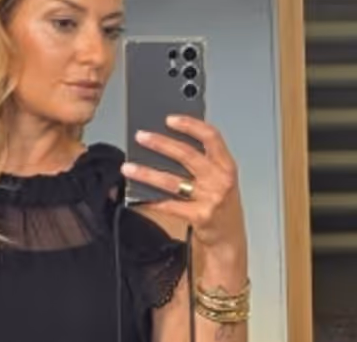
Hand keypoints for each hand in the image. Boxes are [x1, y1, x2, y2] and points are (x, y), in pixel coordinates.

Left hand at [120, 115, 245, 250]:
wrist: (228, 237)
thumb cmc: (220, 203)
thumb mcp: (219, 178)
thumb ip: (201, 160)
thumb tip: (165, 142)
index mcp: (226, 165)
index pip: (211, 137)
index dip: (190, 125)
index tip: (170, 119)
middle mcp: (220, 179)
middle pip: (187, 155)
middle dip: (160, 143)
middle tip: (141, 137)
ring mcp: (211, 198)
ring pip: (172, 181)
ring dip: (147, 173)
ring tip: (128, 167)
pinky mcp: (200, 216)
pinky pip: (169, 205)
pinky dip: (151, 200)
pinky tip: (137, 195)